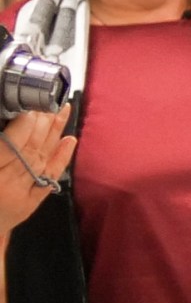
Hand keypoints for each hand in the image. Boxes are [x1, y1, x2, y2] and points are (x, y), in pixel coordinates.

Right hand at [0, 108, 74, 235]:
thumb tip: (7, 133)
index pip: (10, 149)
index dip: (22, 128)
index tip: (31, 109)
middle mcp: (8, 185)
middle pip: (30, 149)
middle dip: (42, 124)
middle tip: (50, 100)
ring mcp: (22, 194)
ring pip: (42, 159)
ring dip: (54, 133)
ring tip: (63, 110)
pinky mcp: (31, 202)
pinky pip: (49, 177)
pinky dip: (60, 158)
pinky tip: (70, 140)